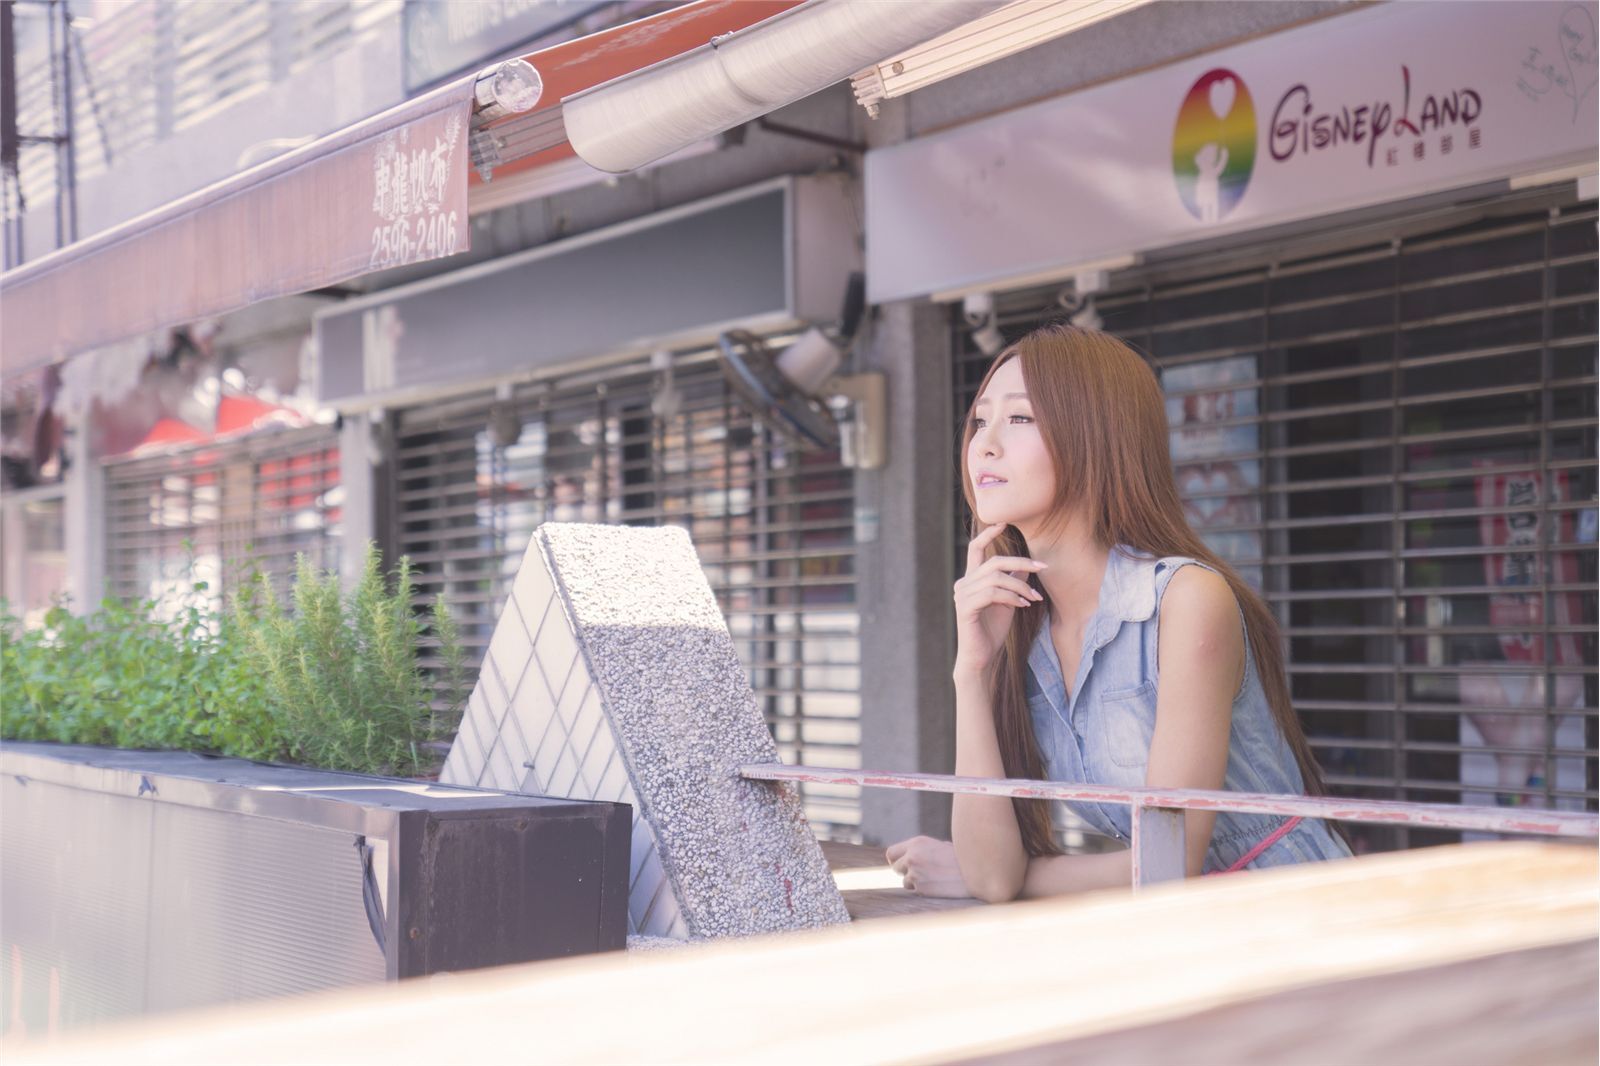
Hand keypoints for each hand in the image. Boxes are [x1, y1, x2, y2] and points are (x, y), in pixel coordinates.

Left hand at [885, 835, 972, 897]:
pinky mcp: (921, 888)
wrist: (975, 872)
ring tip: (933, 878)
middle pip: (895, 868)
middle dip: (905, 871)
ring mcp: (915, 873)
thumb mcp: (939, 846)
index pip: (891, 853)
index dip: (896, 860)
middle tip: (919, 873)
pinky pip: (915, 890)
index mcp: (917, 843)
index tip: (902, 864)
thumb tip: (908, 858)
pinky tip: (938, 885)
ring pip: (905, 881)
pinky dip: (923, 890)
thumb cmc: (960, 858)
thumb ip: (921, 850)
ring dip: (915, 882)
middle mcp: (912, 856)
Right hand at [952, 523, 1046, 677]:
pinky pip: (992, 594)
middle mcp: (963, 584)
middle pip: (994, 562)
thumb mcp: (1007, 601)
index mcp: (971, 579)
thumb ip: (1012, 582)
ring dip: (1020, 587)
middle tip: (1042, 568)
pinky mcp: (965, 608)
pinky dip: (1011, 597)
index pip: (976, 549)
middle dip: (1021, 563)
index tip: (1003, 523)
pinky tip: (1022, 606)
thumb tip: (1026, 565)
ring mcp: (962, 595)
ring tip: (1033, 599)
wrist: (981, 657)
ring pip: (996, 578)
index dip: (988, 534)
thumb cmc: (992, 629)